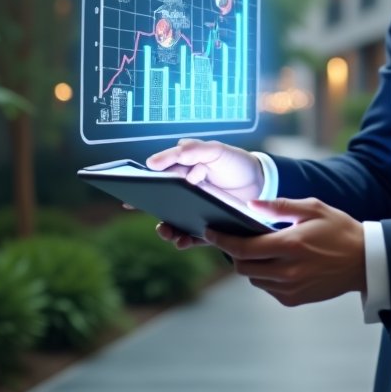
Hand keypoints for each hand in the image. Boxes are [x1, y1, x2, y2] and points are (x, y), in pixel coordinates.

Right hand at [146, 139, 263, 250]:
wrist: (261, 181)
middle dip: (152, 213)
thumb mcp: (214, 150)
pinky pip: (192, 238)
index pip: (157, 182)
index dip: (141, 189)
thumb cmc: (233, 162)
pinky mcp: (208, 228)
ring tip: (168, 232)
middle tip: (148, 215)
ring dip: (167, 230)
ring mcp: (195, 213)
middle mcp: (185, 196)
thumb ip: (190, 150)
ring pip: (174, 224)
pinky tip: (183, 240)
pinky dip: (185, 241)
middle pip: (162, 207)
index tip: (129, 198)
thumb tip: (154, 161)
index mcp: (183, 174)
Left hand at [206, 197, 366, 306]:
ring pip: (253, 279)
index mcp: (290, 245)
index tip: (210, 232)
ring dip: (250, 265)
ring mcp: (290, 288)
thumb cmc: (339, 230)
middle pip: (242, 267)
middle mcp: (288, 271)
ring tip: (262, 250)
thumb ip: (279, 206)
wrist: (364, 261)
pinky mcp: (294, 299)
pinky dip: (265, 276)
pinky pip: (267, 289)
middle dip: (234, 253)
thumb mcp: (313, 208)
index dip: (222, 240)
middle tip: (237, 239)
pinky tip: (278, 263)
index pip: (244, 247)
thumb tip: (251, 204)